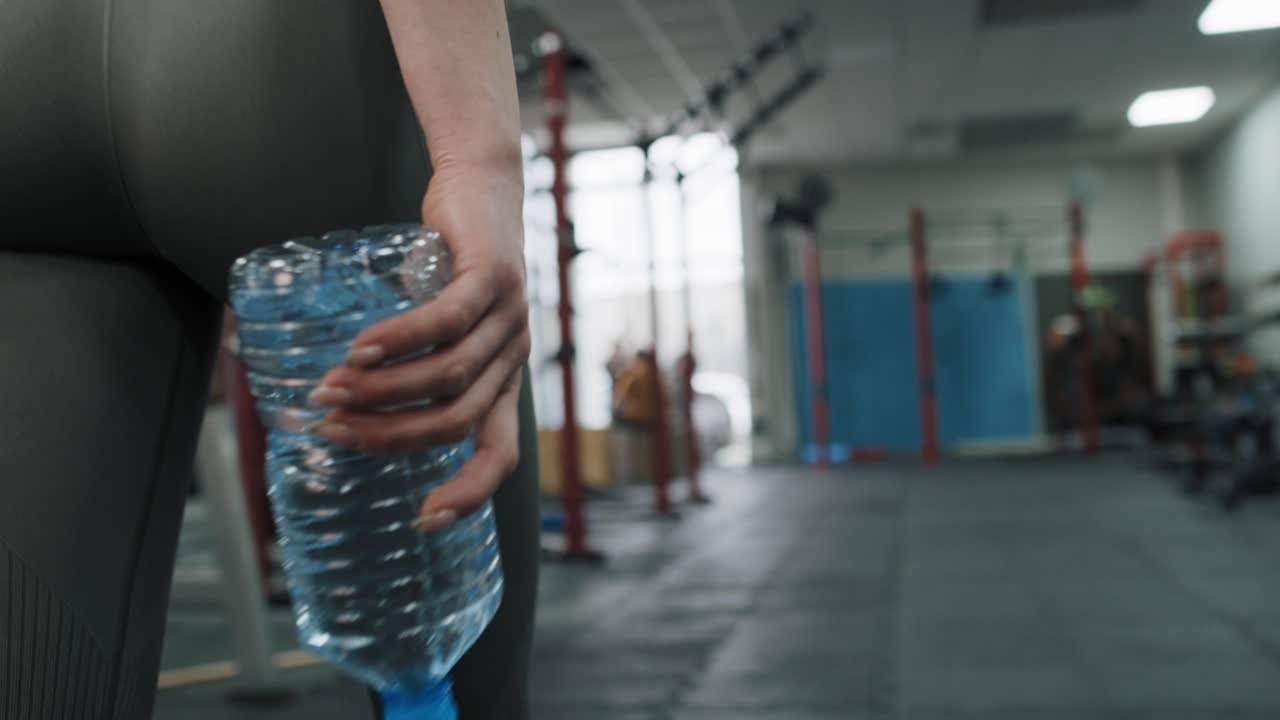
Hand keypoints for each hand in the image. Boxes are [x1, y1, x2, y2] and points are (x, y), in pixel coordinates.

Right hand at [307, 162, 529, 530]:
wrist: (478, 185)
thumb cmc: (446, 265)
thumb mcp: (435, 329)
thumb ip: (408, 368)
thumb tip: (334, 407)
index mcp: (504, 382)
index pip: (500, 454)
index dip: (469, 493)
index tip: (423, 522)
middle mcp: (514, 358)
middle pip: (456, 420)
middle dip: (391, 436)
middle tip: (331, 429)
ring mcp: (511, 318)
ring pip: (448, 375)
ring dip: (384, 389)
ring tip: (331, 387)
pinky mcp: (495, 277)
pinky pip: (445, 321)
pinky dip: (400, 340)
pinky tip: (361, 347)